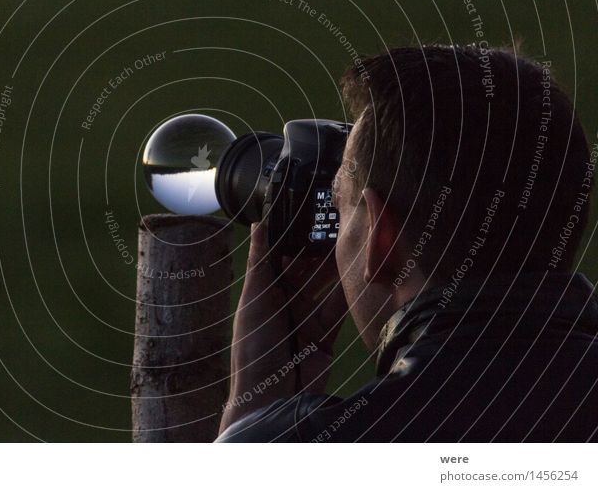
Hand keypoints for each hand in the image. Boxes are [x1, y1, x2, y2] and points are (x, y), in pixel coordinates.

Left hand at [219, 221, 348, 432]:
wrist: (270, 397)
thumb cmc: (253, 345)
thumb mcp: (254, 298)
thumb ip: (260, 262)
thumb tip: (259, 224)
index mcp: (265, 293)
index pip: (284, 260)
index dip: (298, 240)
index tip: (314, 217)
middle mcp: (287, 304)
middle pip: (309, 273)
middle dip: (323, 254)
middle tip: (342, 229)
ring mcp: (307, 320)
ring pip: (327, 289)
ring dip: (339, 272)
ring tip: (356, 247)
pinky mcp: (325, 337)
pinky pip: (339, 312)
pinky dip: (349, 297)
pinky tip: (361, 277)